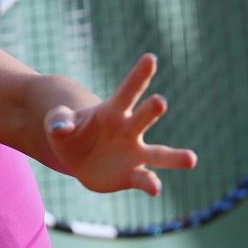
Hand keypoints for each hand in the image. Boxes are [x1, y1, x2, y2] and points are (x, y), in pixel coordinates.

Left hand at [43, 54, 197, 195]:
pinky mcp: (131, 175)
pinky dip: (150, 184)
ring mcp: (133, 153)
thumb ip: (58, 120)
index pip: (127, 90)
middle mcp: (128, 130)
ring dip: (174, 157)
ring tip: (191, 159)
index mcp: (111, 111)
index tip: (150, 58)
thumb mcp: (57, 121)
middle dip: (150, 110)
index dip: (139, 75)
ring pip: (157, 154)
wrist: (75, 158)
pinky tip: (155, 188)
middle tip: (159, 101)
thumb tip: (60, 128)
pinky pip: (144, 179)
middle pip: (143, 117)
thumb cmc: (68, 130)